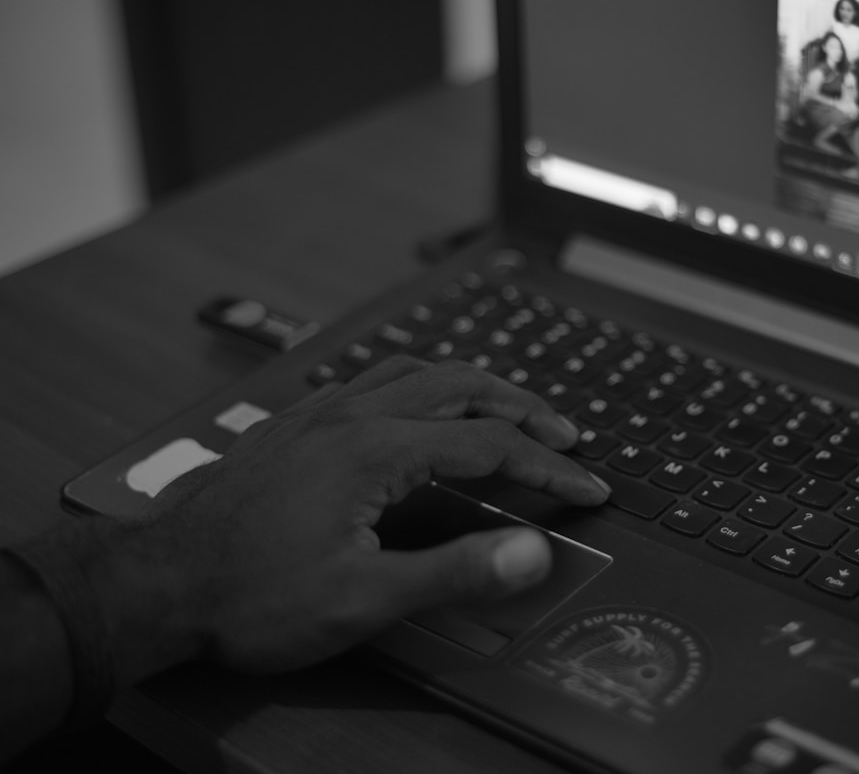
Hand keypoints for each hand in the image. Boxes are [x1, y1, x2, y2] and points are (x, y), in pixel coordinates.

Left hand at [99, 356, 610, 678]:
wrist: (157, 584)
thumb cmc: (251, 596)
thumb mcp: (363, 599)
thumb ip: (455, 572)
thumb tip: (532, 552)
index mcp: (377, 451)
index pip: (489, 445)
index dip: (548, 465)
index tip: (587, 485)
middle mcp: (351, 418)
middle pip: (460, 385)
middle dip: (521, 406)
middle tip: (562, 433)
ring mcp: (319, 416)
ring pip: (414, 373)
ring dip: (470, 385)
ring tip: (504, 408)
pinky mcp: (295, 428)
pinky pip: (372, 381)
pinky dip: (419, 386)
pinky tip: (415, 411)